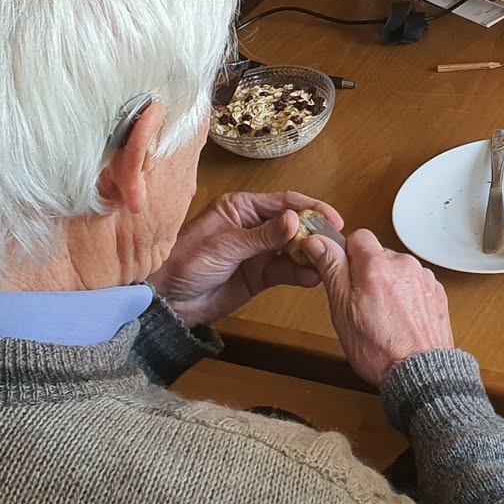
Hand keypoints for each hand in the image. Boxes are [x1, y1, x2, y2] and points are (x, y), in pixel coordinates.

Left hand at [147, 191, 342, 325]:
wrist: (167, 301)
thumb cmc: (184, 262)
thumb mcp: (225, 245)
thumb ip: (263, 235)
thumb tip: (296, 220)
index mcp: (241, 207)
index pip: (284, 202)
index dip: (310, 208)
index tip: (333, 218)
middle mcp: (254, 226)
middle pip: (294, 224)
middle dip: (315, 232)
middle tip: (336, 243)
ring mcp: (259, 251)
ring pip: (295, 248)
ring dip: (312, 254)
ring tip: (328, 262)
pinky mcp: (261, 275)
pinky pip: (287, 271)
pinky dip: (301, 273)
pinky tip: (313, 277)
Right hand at [301, 229, 453, 387]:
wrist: (420, 373)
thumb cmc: (380, 349)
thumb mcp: (341, 309)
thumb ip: (331, 269)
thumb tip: (318, 242)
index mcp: (377, 264)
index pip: (357, 237)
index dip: (346, 256)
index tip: (343, 275)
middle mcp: (404, 264)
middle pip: (378, 255)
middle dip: (367, 273)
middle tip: (360, 304)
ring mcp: (423, 278)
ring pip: (397, 271)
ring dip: (388, 285)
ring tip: (383, 317)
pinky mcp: (436, 292)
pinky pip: (414, 285)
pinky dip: (405, 297)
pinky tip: (400, 320)